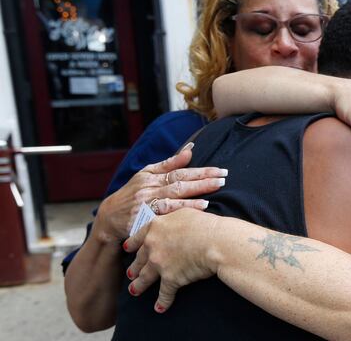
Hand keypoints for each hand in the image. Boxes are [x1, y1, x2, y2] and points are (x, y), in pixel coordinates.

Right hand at [93, 143, 226, 243]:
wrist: (108, 218)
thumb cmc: (132, 194)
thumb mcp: (146, 174)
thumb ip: (169, 163)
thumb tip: (190, 149)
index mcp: (151, 175)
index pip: (181, 171)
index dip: (201, 171)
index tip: (220, 170)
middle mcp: (149, 188)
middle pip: (179, 182)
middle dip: (203, 180)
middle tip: (223, 179)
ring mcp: (145, 203)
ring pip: (172, 197)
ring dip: (193, 197)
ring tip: (211, 195)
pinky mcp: (142, 219)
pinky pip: (164, 214)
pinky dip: (181, 211)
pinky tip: (195, 212)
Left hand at [123, 208, 220, 312]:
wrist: (215, 241)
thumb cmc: (205, 224)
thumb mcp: (184, 212)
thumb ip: (172, 216)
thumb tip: (170, 218)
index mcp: (155, 227)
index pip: (139, 237)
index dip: (132, 245)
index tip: (128, 249)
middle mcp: (153, 246)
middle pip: (139, 259)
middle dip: (134, 268)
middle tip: (130, 274)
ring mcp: (159, 264)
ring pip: (145, 278)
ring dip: (139, 286)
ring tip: (134, 291)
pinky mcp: (170, 279)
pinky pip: (164, 294)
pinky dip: (162, 302)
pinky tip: (159, 308)